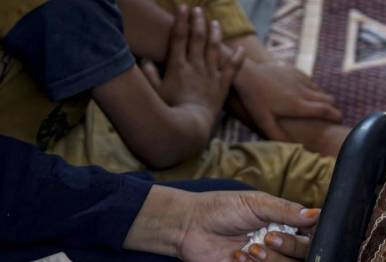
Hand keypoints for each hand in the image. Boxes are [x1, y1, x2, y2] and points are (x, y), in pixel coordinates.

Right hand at [141, 5, 243, 130]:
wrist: (190, 127)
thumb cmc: (169, 112)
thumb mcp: (154, 93)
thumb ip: (149, 75)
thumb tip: (144, 60)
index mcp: (177, 66)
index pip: (178, 38)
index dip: (180, 21)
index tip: (182, 7)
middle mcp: (195, 67)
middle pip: (197, 39)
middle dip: (198, 21)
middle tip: (199, 9)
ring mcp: (210, 76)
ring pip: (214, 50)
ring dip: (215, 34)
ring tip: (215, 22)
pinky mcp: (221, 88)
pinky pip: (232, 70)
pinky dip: (237, 58)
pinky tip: (241, 48)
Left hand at [184, 193, 318, 261]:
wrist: (190, 226)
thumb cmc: (221, 208)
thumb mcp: (257, 203)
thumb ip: (287, 210)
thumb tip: (317, 215)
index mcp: (287, 224)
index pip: (315, 236)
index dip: (316, 238)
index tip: (309, 233)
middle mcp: (282, 246)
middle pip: (308, 259)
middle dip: (292, 249)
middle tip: (271, 238)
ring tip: (252, 247)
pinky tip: (238, 257)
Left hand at [232, 62, 342, 140]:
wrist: (246, 73)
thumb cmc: (254, 100)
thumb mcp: (263, 122)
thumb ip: (277, 135)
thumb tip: (294, 147)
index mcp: (298, 105)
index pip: (325, 110)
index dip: (336, 116)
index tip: (340, 121)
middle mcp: (303, 91)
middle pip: (328, 100)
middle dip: (334, 109)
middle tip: (334, 117)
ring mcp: (300, 79)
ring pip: (320, 91)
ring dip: (324, 100)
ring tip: (323, 109)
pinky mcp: (295, 71)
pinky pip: (311, 82)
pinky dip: (314, 91)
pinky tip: (309, 96)